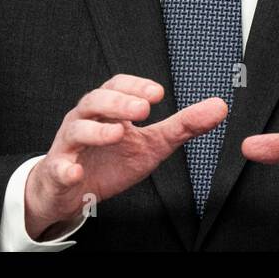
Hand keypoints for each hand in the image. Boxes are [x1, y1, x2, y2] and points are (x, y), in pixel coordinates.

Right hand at [24, 74, 226, 239]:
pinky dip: (67, 169)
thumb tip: (220, 107)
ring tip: (118, 133)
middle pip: (96, 101)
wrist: (73, 192)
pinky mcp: (58, 172)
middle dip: (119, 103)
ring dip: (96, 131)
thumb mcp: (152, 143)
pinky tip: (77, 172)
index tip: (158, 93)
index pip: (117, 86)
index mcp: (107, 109)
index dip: (136, 86)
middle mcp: (85, 120)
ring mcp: (69, 146)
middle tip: (143, 110)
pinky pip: (59, 168)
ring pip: (76, 130)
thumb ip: (184, 125)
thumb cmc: (111, 161)